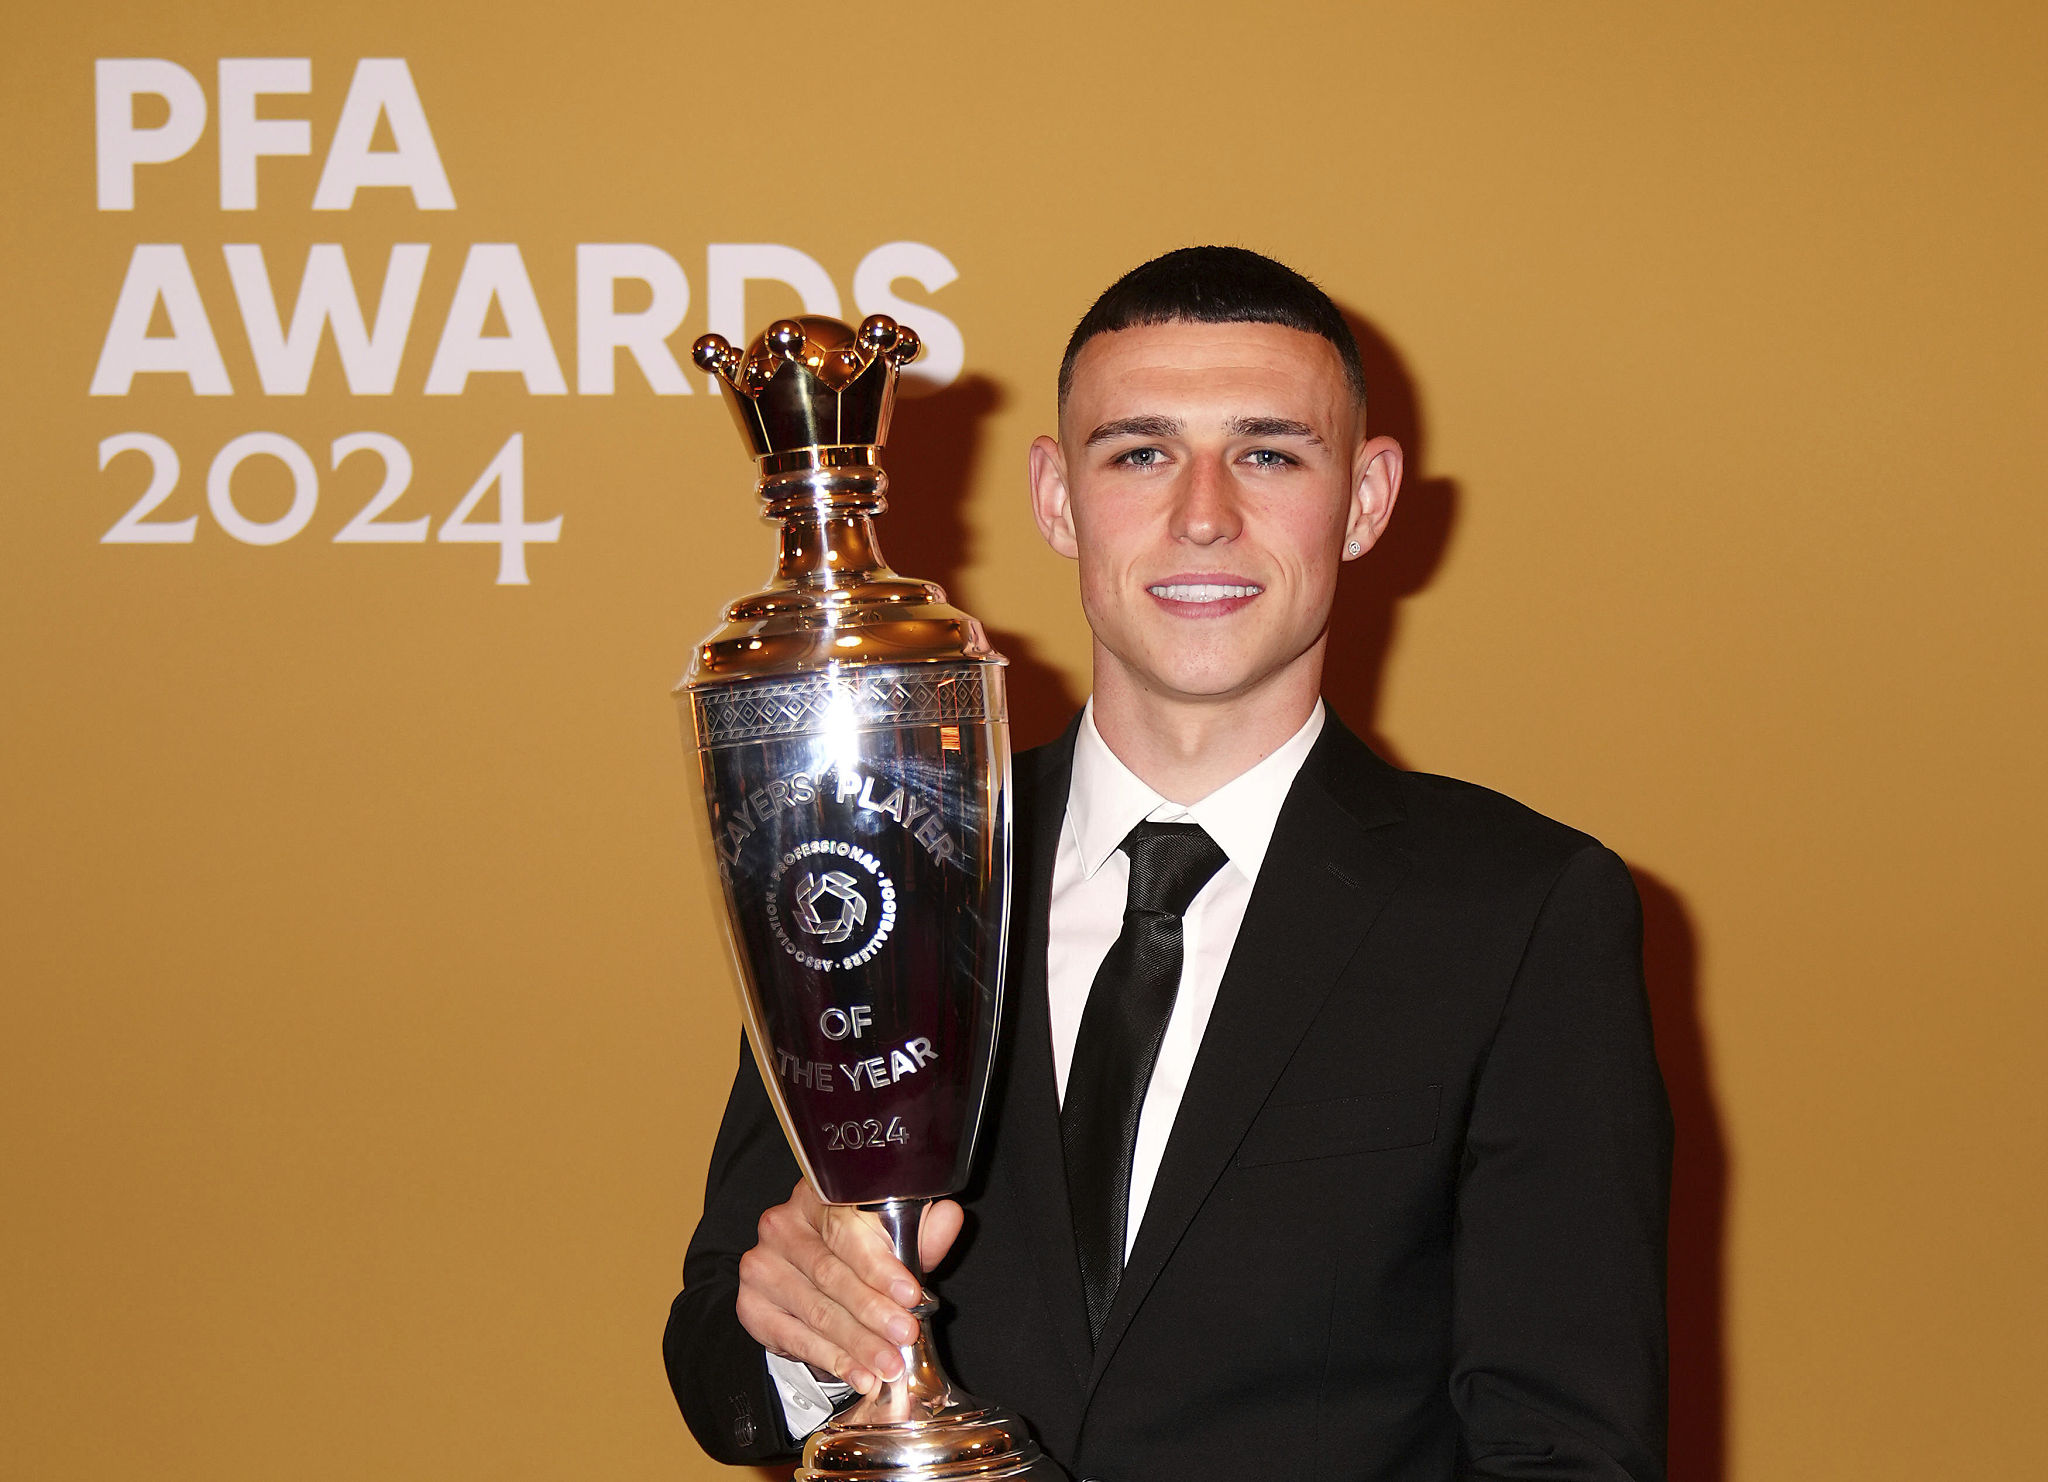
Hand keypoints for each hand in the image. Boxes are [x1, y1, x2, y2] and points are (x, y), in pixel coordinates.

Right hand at [736, 1179, 963, 1394]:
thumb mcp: (893, 1237)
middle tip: (905, 1335)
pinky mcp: (751, 1305)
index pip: (846, 1229)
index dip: (879, 1265)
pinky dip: (832, 1360)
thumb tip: (950, 1217)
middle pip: (830, 1273)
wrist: (807, 1278)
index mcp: (817, 1195)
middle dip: (873, 1311)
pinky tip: (858, 1374)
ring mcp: (761, 1265)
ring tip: (888, 1364)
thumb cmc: (858, 1250)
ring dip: (857, 1343)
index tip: (911, 1294)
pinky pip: (795, 1337)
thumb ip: (920, 1231)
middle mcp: (781, 1224)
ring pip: (816, 1310)